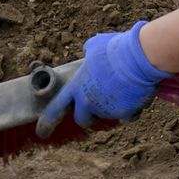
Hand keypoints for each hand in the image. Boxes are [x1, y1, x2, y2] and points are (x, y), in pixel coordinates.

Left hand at [37, 22, 173, 135]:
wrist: (137, 57)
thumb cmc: (114, 49)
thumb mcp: (95, 45)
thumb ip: (88, 53)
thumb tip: (89, 52)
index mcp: (77, 87)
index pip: (57, 107)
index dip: (48, 121)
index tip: (41, 132)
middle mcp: (89, 102)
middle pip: (83, 120)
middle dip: (89, 116)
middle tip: (97, 105)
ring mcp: (107, 109)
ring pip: (109, 115)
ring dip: (114, 106)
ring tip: (124, 86)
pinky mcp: (126, 113)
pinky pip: (129, 115)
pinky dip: (133, 108)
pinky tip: (137, 93)